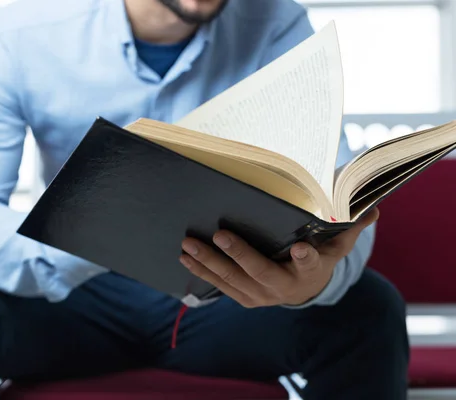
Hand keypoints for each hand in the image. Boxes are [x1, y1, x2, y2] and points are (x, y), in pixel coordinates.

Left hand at [179, 208, 378, 306]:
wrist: (304, 291)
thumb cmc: (318, 259)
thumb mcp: (336, 246)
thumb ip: (350, 227)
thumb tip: (374, 208)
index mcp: (310, 271)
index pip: (311, 264)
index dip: (306, 258)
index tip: (302, 249)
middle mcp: (284, 287)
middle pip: (260, 272)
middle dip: (239, 255)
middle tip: (219, 235)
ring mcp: (261, 295)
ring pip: (233, 280)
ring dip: (209, 263)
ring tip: (189, 245)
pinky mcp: (245, 298)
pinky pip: (221, 286)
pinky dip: (202, 273)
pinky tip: (185, 259)